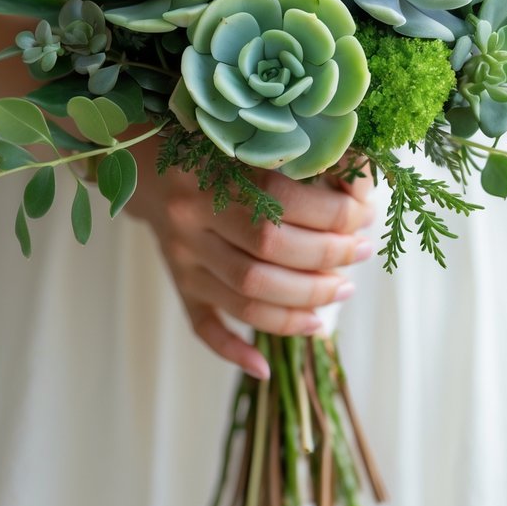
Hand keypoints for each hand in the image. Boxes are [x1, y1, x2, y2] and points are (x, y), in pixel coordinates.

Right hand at [130, 141, 375, 379]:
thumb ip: (297, 158)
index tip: (363, 215)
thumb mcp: (246, 140)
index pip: (281, 200)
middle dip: (327, 257)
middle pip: (268, 251)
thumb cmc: (210, 147)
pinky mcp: (177, 283)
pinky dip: (233, 350)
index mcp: (209, 170)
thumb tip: (362, 187)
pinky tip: (265, 365)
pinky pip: (202, 326)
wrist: (143, 166)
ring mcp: (182, 257)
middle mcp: (191, 217)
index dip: (332, 213)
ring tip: (341, 291)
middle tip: (361, 252)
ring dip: (302, 302)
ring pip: (247, 295)